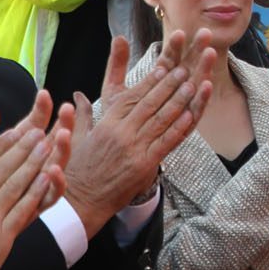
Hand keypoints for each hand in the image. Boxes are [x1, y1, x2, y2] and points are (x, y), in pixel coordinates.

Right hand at [0, 108, 58, 269]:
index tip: (14, 131)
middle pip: (0, 170)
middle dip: (21, 147)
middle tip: (38, 131)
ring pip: (14, 186)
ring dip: (33, 163)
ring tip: (47, 145)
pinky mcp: (0, 241)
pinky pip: (22, 211)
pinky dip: (36, 193)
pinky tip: (48, 178)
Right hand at [63, 34, 213, 231]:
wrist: (80, 201)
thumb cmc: (76, 169)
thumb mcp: (76, 137)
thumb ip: (80, 114)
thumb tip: (76, 96)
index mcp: (106, 122)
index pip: (132, 96)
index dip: (149, 81)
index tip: (163, 68)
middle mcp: (121, 131)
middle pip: (150, 103)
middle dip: (169, 84)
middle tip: (184, 69)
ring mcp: (134, 147)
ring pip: (161, 118)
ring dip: (179, 100)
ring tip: (193, 85)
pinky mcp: (144, 164)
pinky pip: (166, 141)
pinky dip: (179, 126)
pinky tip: (190, 114)